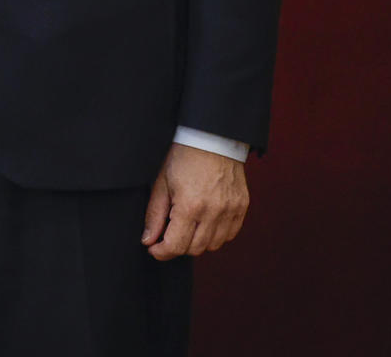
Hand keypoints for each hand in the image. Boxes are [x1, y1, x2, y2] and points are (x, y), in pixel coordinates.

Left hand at [142, 142, 249, 259]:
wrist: (211, 138)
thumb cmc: (182, 157)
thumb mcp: (161, 183)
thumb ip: (154, 214)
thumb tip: (148, 240)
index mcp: (190, 206)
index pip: (176, 245)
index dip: (161, 252)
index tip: (154, 249)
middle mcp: (214, 212)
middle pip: (194, 249)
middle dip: (177, 246)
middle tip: (168, 234)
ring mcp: (231, 211)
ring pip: (213, 245)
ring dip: (197, 242)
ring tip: (186, 226)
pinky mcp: (242, 207)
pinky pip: (229, 235)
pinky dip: (216, 235)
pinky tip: (204, 222)